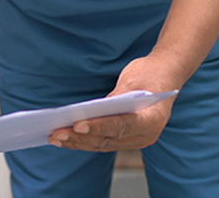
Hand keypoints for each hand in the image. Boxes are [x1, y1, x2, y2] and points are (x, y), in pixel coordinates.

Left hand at [47, 53, 184, 151]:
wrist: (164, 76)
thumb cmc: (149, 74)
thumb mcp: (133, 81)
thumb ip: (114, 98)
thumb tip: (88, 112)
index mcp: (153, 120)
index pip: (122, 126)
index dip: (98, 126)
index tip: (77, 124)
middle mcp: (146, 135)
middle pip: (108, 139)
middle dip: (80, 136)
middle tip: (56, 132)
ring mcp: (136, 140)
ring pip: (102, 144)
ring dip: (77, 141)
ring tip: (54, 137)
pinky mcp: (125, 139)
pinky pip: (101, 142)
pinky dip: (82, 140)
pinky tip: (64, 138)